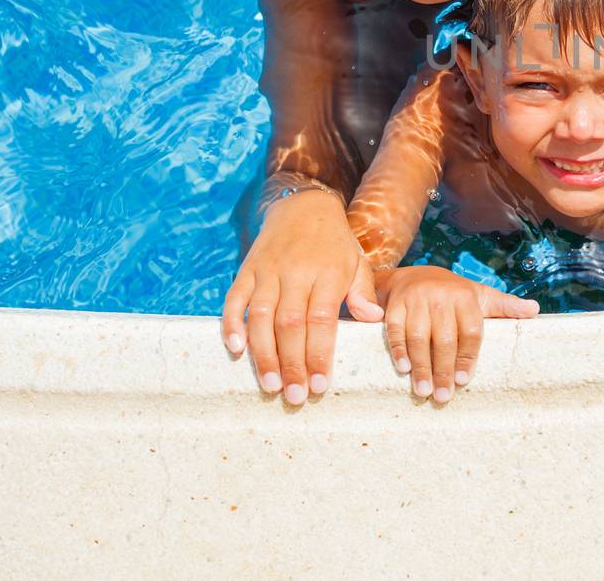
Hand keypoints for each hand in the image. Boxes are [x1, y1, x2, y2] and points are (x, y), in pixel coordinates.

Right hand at [221, 189, 383, 405]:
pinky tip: (236, 349)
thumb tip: (372, 320)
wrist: (304, 207)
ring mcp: (268, 271)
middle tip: (293, 397)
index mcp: (327, 274)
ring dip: (263, 353)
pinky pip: (235, 298)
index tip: (318, 385)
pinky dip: (231, 323)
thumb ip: (363, 292)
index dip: (318, 354)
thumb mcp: (357, 263)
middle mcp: (296, 273)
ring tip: (270, 384)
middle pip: (290, 324)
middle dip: (292, 364)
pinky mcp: (247, 270)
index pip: (322, 320)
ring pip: (261, 316)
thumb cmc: (335, 245)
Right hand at [376, 266, 540, 402]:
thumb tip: (535, 310)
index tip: (464, 381)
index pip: (470, 330)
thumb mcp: (481, 296)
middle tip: (443, 397)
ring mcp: (416, 301)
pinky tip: (404, 369)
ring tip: (424, 391)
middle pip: (444, 338)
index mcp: (466, 297)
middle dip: (444, 370)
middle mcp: (441, 297)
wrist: (414, 276)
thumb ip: (506, 306)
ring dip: (421, 366)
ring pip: (419, 337)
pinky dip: (399, 350)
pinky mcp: (395, 306)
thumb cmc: (454, 294)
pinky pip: (395, 331)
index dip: (467, 357)